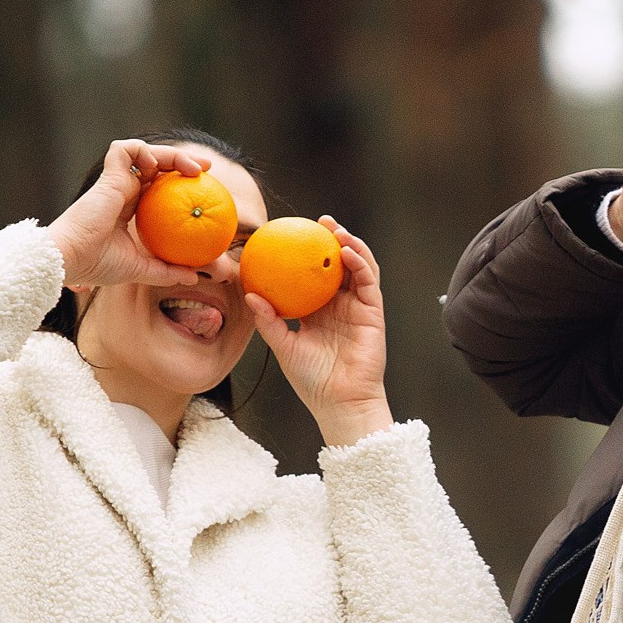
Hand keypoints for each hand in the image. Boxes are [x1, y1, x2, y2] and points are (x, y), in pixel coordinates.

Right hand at [48, 139, 208, 288]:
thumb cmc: (98, 264)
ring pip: (143, 152)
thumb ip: (166, 271)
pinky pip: (124, 150)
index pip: (158, 187)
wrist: (72, 259)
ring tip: (192, 168)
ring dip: (170, 153)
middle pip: (155, 166)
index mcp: (128, 208)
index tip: (204, 187)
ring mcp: (115, 182)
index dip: (179, 182)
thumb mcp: (140, 269)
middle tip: (207, 169)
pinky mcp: (108, 176)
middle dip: (182, 160)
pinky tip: (156, 168)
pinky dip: (142, 150)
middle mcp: (122, 192)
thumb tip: (194, 276)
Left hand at [246, 220, 394, 447]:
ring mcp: (358, 307)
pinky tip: (347, 251)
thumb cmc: (311, 380)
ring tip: (336, 230)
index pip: (313, 275)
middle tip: (319, 221)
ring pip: (358, 267)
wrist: (339, 401)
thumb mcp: (284, 346)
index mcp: (318, 311)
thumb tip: (249, 294)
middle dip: (332, 239)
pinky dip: (360, 263)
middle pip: (338, 265)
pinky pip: (368, 282)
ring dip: (350, 245)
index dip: (307, 254)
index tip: (293, 234)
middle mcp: (340, 305)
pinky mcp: (373, 313)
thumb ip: (268, 320)